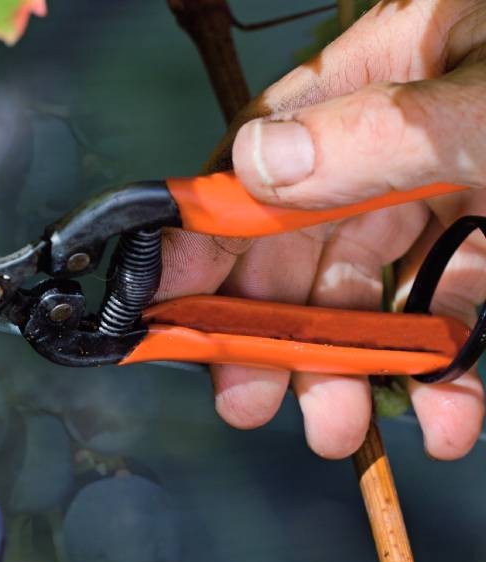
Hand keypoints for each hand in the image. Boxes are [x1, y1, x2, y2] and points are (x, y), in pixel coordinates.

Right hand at [161, 0, 485, 458]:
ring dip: (355, 372)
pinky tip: (451, 424)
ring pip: (379, 290)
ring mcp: (462, 194)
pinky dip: (453, 377)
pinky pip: (460, 315)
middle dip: (277, 329)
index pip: (270, 152)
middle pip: (311, 241)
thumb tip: (254, 169)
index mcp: (399, 62)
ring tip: (335, 437)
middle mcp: (415, 132)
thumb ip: (386, 130)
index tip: (168, 301)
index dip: (211, 230)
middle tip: (247, 401)